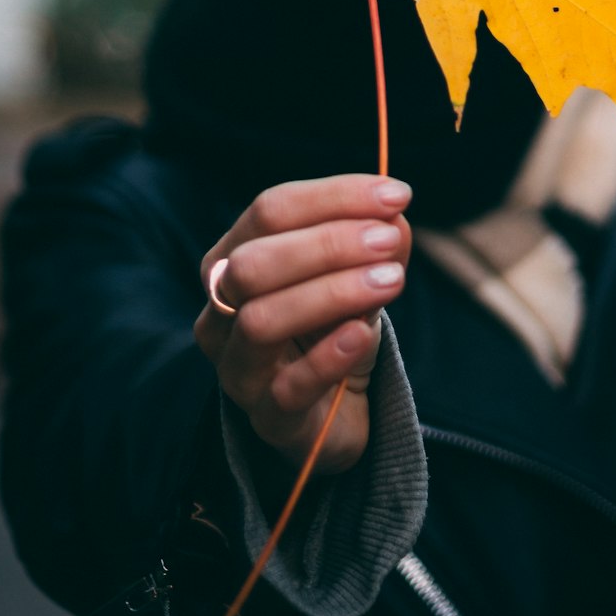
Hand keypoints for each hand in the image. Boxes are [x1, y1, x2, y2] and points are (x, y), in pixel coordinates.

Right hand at [195, 174, 411, 474]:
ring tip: (390, 280)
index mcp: (233, 258)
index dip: (333, 197)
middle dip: (326, 244)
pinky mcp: (267, 419)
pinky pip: (288, 387)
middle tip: (388, 240)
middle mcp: (220, 310)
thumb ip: (374, 240)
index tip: (395, 195)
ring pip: (261, 321)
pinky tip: (364, 332)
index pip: (270, 211)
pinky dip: (329, 355)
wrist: (335, 408)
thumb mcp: (356, 272)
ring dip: (332, 293)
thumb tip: (393, 213)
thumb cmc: (334, 323)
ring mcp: (238, 368)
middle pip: (253, 263)